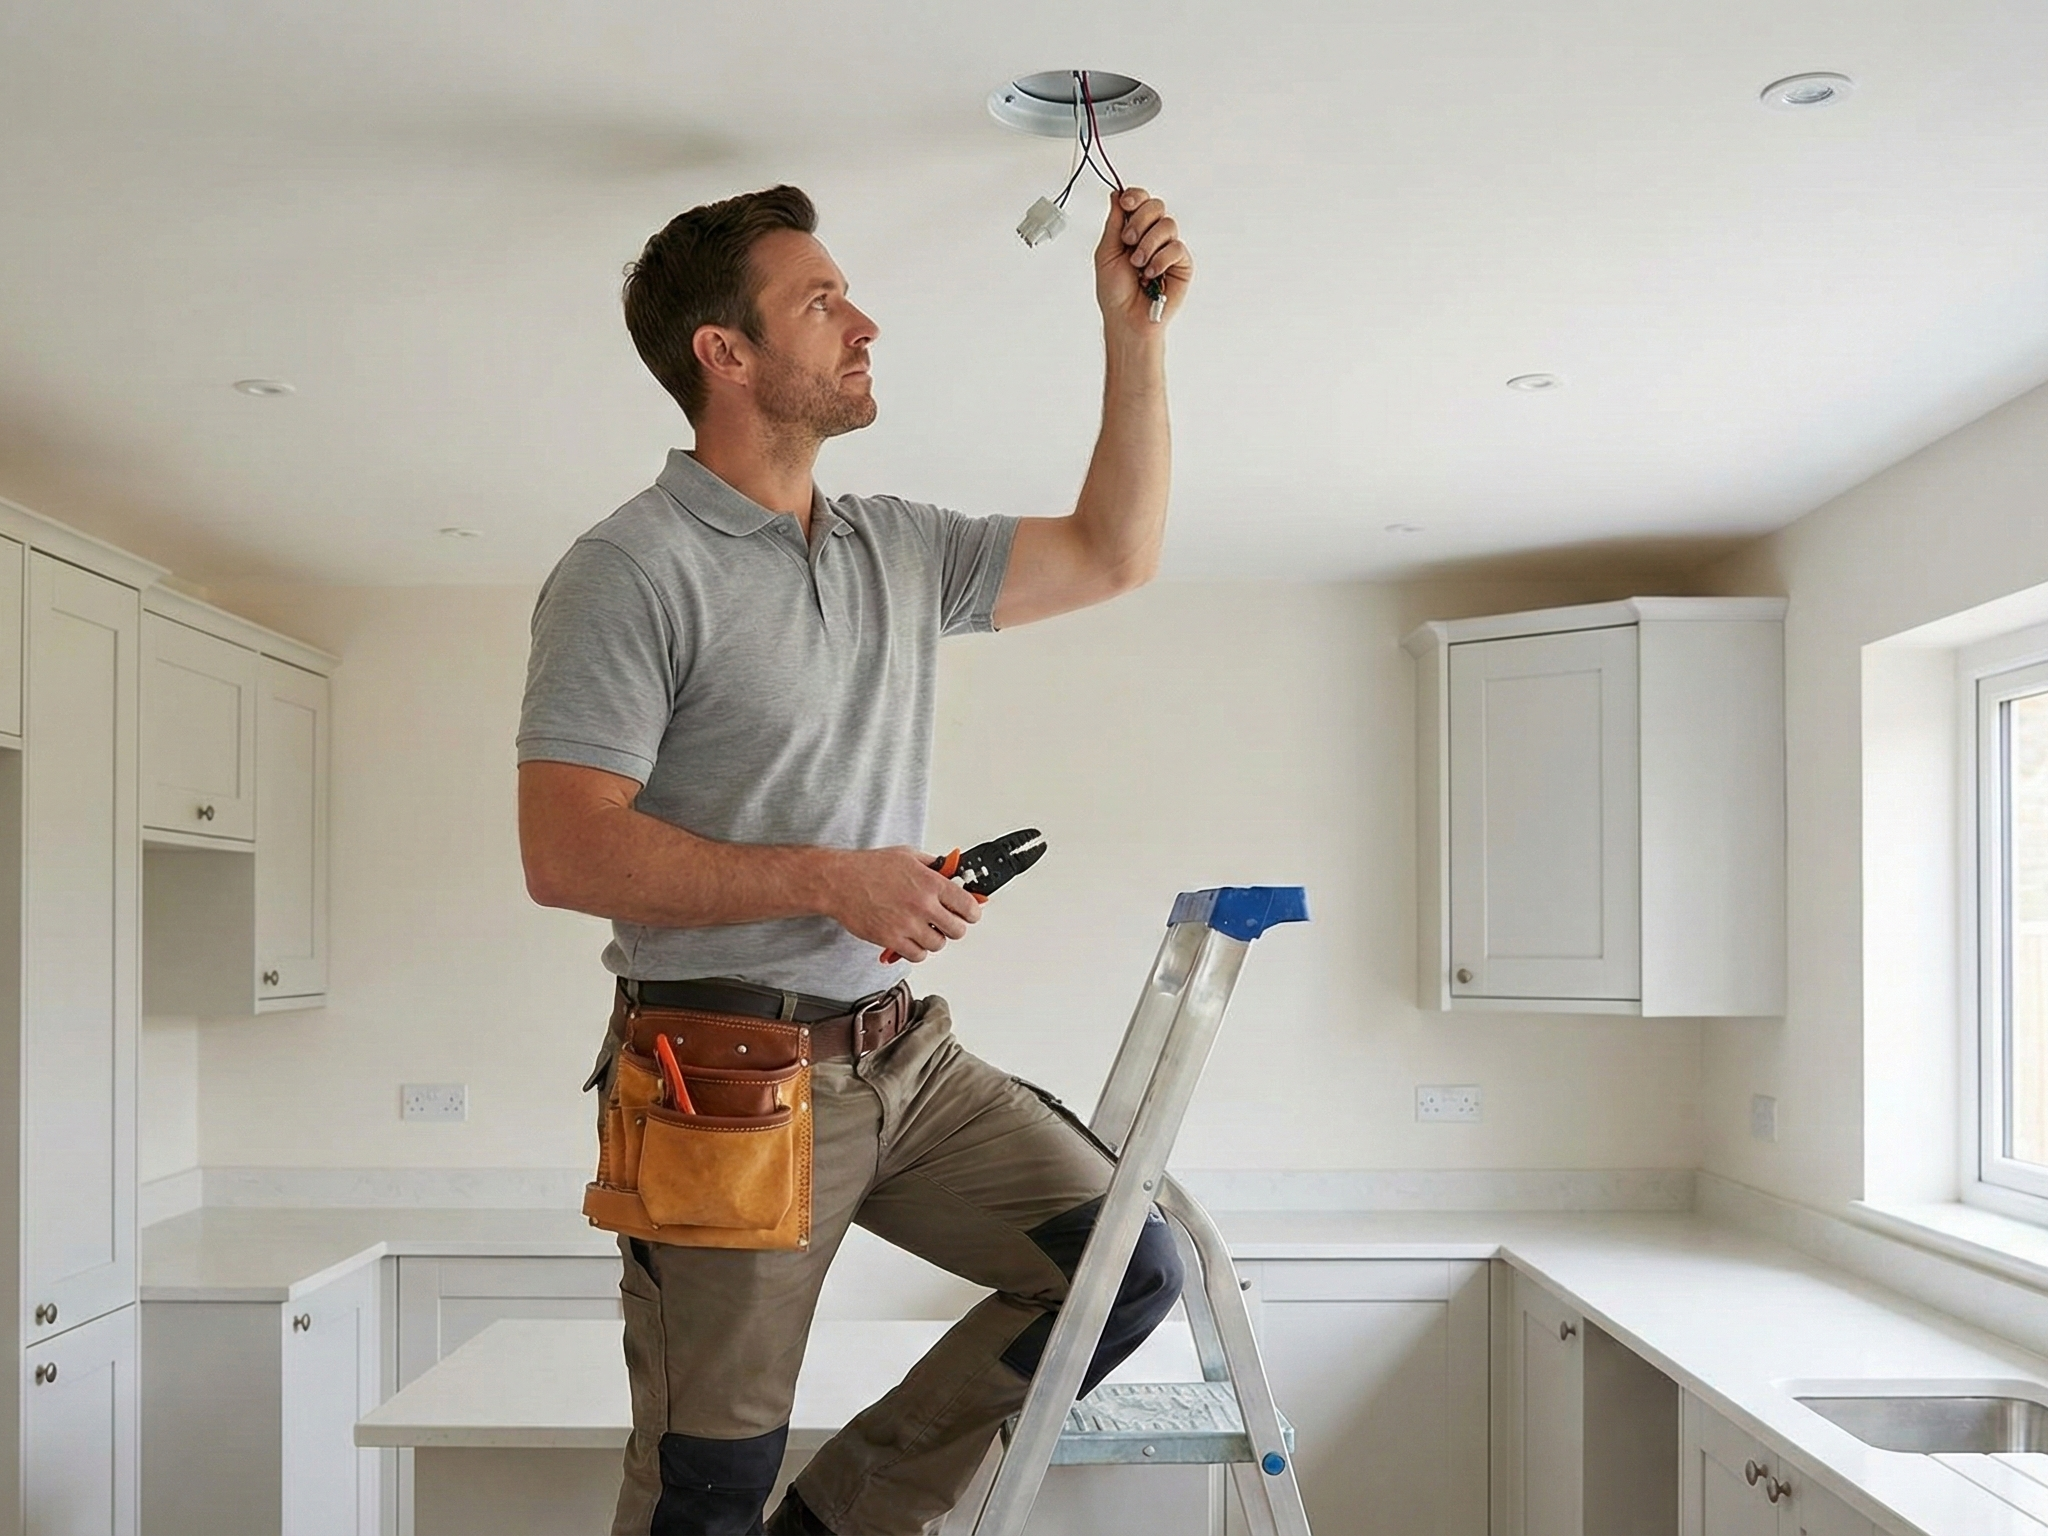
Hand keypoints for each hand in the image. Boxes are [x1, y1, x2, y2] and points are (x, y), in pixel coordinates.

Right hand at [823, 847, 981, 961]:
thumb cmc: (869, 867)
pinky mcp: (891, 940)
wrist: (839, 882)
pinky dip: (917, 950)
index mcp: (930, 883)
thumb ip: (933, 865)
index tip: (969, 913)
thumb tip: (951, 872)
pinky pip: (918, 955)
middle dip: (954, 926)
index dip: (972, 912)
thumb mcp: (907, 855)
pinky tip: (911, 939)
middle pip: (957, 930)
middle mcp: (922, 905)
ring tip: (925, 929)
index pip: (968, 906)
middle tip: (946, 922)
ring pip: (938, 944)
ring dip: (935, 939)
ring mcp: (907, 925)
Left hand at [1095, 186, 1191, 329]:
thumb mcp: (1106, 252)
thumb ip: (1114, 222)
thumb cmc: (1115, 292)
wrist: (1127, 318)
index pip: (1140, 201)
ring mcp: (1167, 249)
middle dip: (1140, 221)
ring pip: (1167, 225)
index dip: (1135, 197)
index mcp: (1133, 230)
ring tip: (1138, 265)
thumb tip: (1116, 195)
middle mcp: (1152, 236)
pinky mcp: (1181, 263)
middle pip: (1155, 206)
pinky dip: (1160, 261)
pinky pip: (1176, 248)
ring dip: (1148, 244)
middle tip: (1128, 241)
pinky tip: (1151, 275)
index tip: (1126, 203)